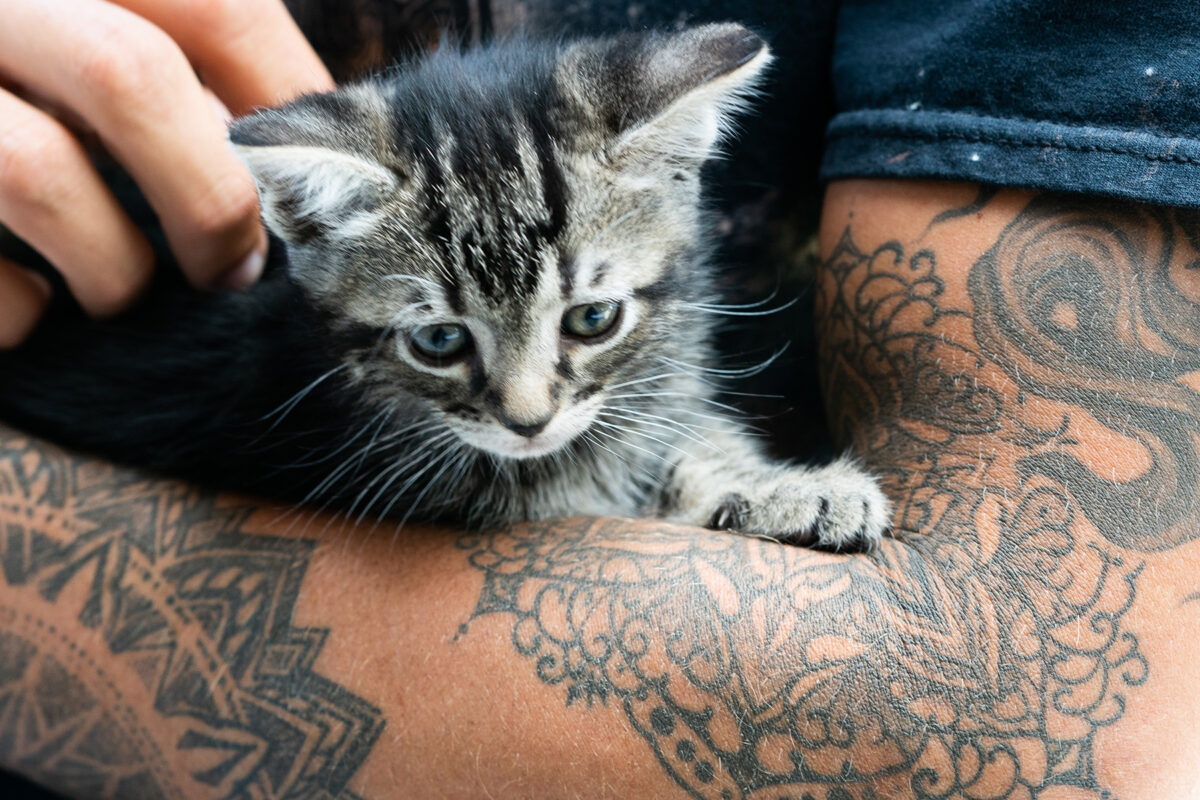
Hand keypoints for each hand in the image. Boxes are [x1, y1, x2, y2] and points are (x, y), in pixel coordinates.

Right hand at [0, 0, 333, 346]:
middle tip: (230, 270)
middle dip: (209, 199)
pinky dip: (16, 310)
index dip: (283, 99)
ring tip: (122, 293)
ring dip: (112, 266)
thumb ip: (183, 70)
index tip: (307, 187)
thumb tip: (303, 149)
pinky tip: (28, 309)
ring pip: (34, 170)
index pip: (207, 3)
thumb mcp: (91, 43)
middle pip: (124, 75)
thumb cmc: (22, 89)